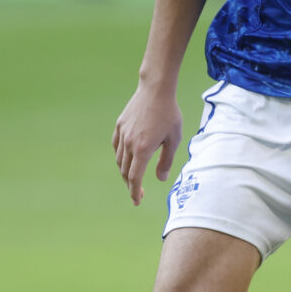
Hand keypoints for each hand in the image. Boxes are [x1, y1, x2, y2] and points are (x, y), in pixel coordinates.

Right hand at [112, 83, 183, 206]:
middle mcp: (129, 143)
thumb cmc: (169, 114)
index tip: (137, 201)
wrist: (155, 89)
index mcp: (143, 149)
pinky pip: (116, 146)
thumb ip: (166, 161)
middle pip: (126, 171)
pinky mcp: (119, 125)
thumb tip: (160, 179)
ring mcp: (122, 134)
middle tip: (139, 193)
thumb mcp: (174, 139)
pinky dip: (120, 156)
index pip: (134, 178)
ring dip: (125, 171)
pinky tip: (127, 158)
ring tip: (134, 176)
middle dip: (131, 185)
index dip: (135, 192)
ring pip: (120, 160)